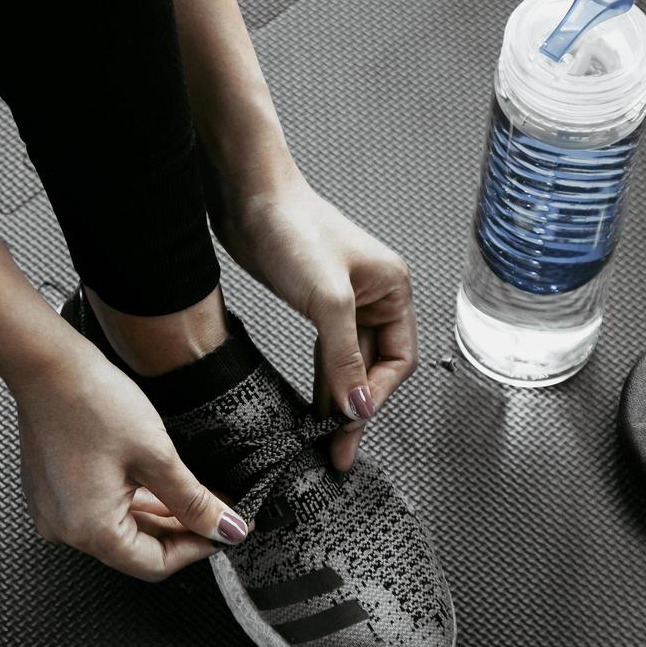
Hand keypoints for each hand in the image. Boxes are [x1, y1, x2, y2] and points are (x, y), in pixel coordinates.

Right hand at [11, 333, 248, 580]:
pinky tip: (160, 482)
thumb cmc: (90, 401)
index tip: (224, 532)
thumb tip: (224, 528)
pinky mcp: (53, 491)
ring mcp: (55, 510)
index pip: (154, 564)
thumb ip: (193, 500)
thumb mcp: (156, 454)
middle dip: (181, 529)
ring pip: (121, 526)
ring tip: (195, 492)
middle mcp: (66, 528)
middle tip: (216, 509)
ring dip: (160, 513)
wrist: (47, 363)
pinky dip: (133, 499)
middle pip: (137, 547)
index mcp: (89, 530)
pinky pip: (101, 507)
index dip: (196, 549)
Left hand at [215, 175, 417, 471]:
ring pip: (349, 363)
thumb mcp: (326, 300)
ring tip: (325, 441)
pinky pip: (327, 353)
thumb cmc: (293, 228)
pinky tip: (313, 408)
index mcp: (393, 289)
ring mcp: (345, 301)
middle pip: (375, 366)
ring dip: (338, 400)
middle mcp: (375, 296)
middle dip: (358, 407)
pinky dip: (322, 381)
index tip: (351, 424)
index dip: (375, 394)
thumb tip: (358, 407)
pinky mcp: (316, 304)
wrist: (248, 196)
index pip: (397, 359)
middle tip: (339, 449)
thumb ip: (344, 357)